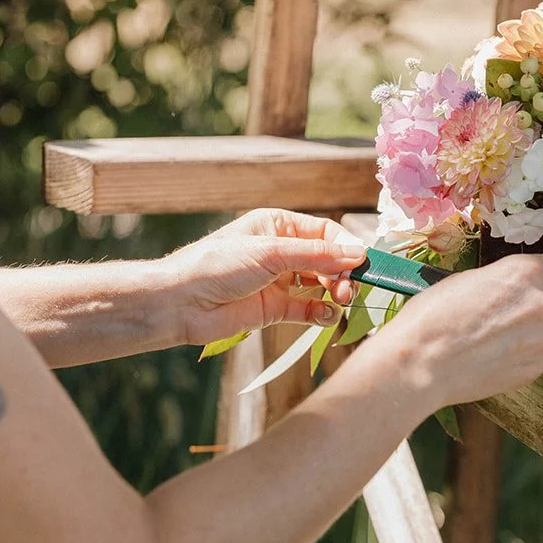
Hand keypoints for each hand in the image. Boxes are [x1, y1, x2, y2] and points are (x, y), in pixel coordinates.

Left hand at [160, 209, 366, 347]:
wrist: (181, 303)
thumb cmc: (217, 265)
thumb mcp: (271, 253)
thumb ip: (316, 255)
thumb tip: (358, 254)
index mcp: (278, 226)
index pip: (325, 232)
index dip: (345, 248)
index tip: (360, 265)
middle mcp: (281, 252)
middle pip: (328, 260)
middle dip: (343, 273)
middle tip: (349, 289)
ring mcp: (279, 281)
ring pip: (321, 286)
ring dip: (336, 293)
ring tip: (340, 301)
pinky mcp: (274, 309)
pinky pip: (309, 311)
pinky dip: (322, 314)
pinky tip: (327, 316)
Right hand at [376, 254, 542, 408]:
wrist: (422, 363)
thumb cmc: (432, 316)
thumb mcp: (466, 280)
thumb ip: (499, 281)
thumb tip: (509, 290)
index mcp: (522, 273)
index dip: (542, 277)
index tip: (531, 285)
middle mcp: (540, 303)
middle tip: (526, 312)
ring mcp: (541, 339)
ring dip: (531, 335)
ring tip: (492, 344)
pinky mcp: (535, 369)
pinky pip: (535, 358)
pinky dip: (519, 359)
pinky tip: (491, 362)